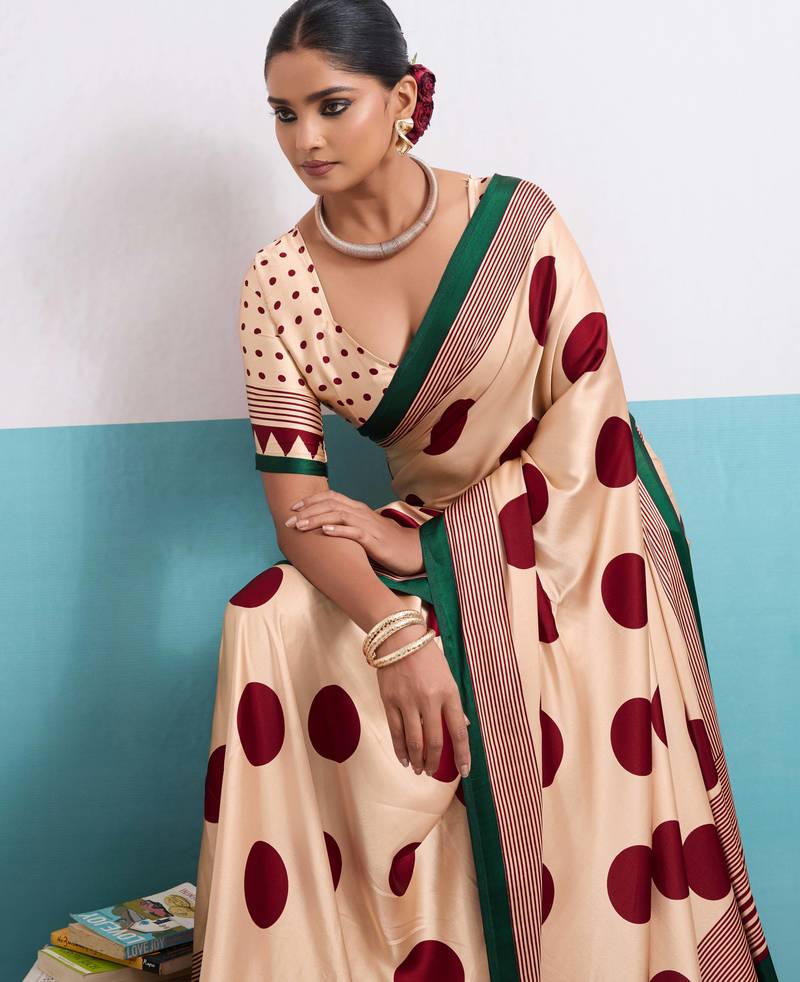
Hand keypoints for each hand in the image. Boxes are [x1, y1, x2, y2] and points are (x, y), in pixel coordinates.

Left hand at [284, 489, 423, 576]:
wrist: (413, 551)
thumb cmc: (386, 543)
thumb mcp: (363, 530)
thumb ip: (346, 525)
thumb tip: (323, 529)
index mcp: (358, 509)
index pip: (331, 497)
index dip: (310, 500)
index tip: (292, 508)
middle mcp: (361, 513)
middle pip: (330, 504)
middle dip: (307, 511)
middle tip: (288, 521)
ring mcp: (368, 525)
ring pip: (338, 515)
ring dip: (317, 519)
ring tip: (300, 525)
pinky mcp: (374, 540)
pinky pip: (354, 532)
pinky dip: (338, 531)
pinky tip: (325, 532)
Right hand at [374, 620, 470, 779]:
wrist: (399, 638)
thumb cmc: (427, 657)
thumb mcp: (448, 676)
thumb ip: (454, 703)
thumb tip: (463, 727)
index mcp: (449, 693)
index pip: (458, 730)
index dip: (462, 754)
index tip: (464, 770)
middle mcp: (429, 699)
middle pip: (434, 741)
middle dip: (435, 762)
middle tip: (433, 773)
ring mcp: (407, 701)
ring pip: (413, 741)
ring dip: (418, 760)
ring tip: (419, 770)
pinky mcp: (390, 701)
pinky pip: (395, 731)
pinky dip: (400, 749)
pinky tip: (404, 759)